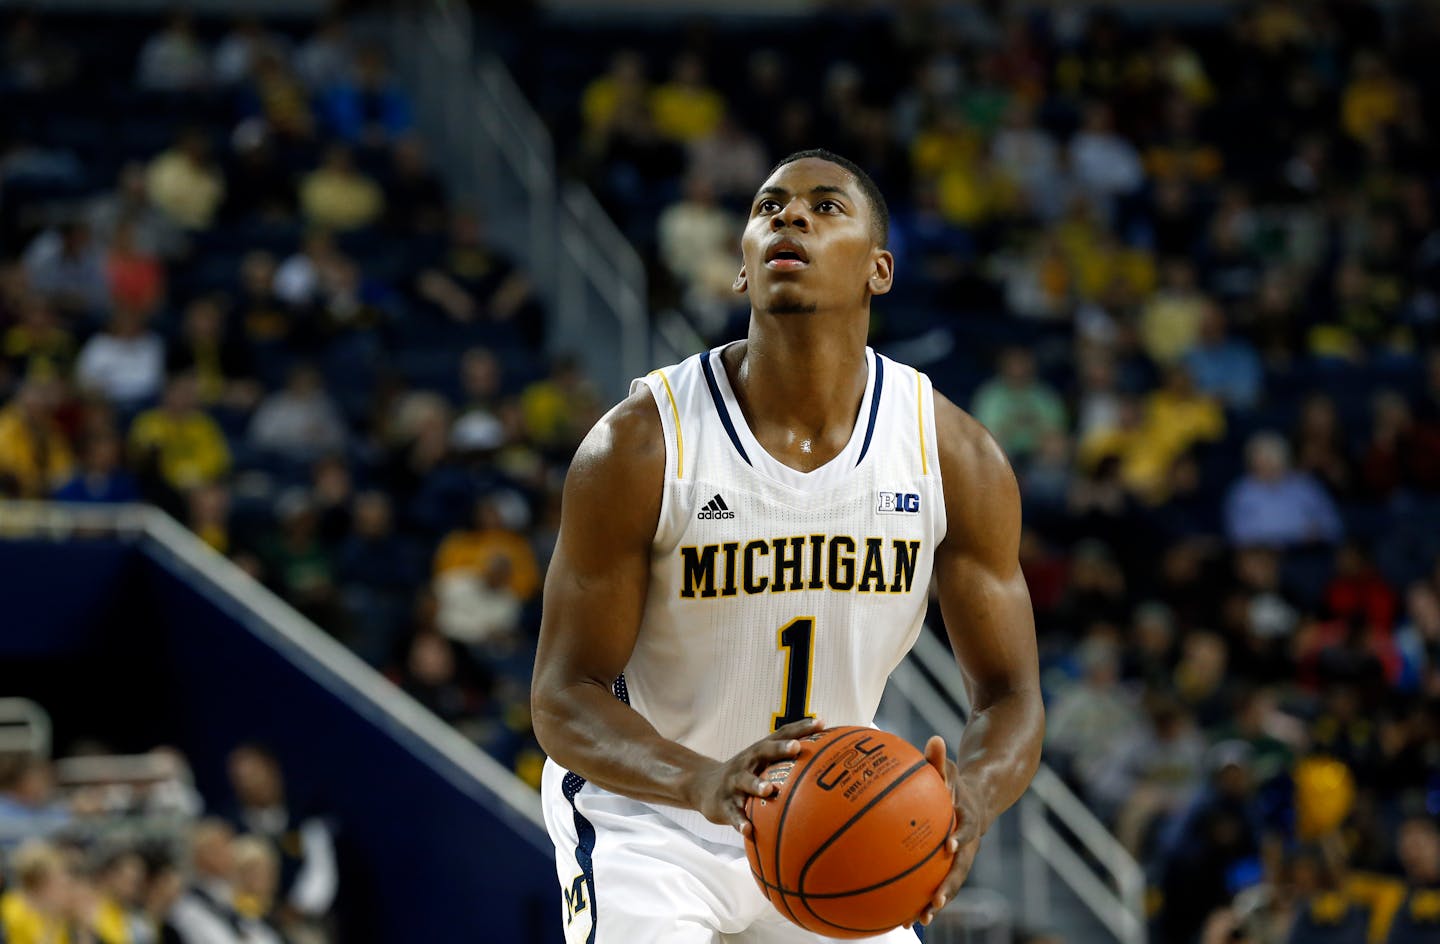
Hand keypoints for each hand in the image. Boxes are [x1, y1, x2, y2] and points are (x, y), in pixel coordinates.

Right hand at [686, 718, 822, 832]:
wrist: (704, 786)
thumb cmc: (746, 775)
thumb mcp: (762, 765)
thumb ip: (788, 764)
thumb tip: (828, 768)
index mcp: (760, 752)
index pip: (782, 734)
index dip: (801, 727)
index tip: (821, 722)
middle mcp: (748, 762)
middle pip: (764, 750)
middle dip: (780, 748)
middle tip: (797, 747)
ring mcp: (734, 782)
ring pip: (746, 781)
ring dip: (757, 784)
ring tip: (769, 790)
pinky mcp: (724, 803)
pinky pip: (733, 813)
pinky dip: (740, 821)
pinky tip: (749, 830)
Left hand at [913, 735, 985, 927]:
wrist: (983, 797)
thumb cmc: (957, 781)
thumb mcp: (950, 767)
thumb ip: (940, 759)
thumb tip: (934, 739)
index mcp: (969, 817)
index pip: (968, 827)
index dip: (961, 836)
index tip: (950, 846)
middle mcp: (968, 842)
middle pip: (961, 868)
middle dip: (949, 886)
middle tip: (934, 902)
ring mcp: (961, 856)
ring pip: (950, 883)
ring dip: (935, 902)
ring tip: (914, 921)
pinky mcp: (950, 864)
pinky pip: (936, 882)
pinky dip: (922, 897)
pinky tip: (899, 914)